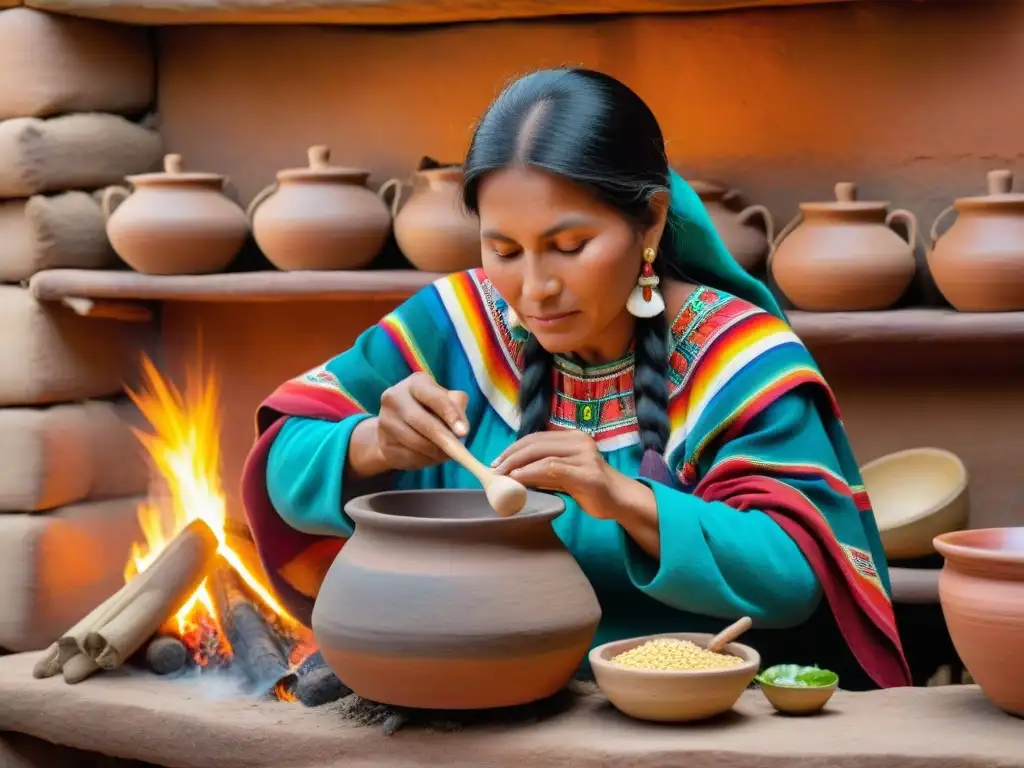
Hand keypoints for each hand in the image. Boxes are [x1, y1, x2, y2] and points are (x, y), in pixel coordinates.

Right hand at [353, 372, 469, 472]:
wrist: (397, 430)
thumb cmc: (429, 411)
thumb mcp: (447, 403)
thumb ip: (457, 408)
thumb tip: (462, 428)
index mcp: (416, 383)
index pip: (434, 397)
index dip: (450, 414)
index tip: (463, 432)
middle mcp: (395, 396)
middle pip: (422, 421)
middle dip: (443, 438)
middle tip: (458, 450)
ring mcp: (385, 419)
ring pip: (415, 442)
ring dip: (435, 452)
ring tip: (446, 453)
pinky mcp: (383, 441)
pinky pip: (408, 455)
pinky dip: (424, 459)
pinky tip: (428, 455)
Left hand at [491, 430, 626, 519]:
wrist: (618, 500)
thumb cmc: (589, 487)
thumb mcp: (563, 473)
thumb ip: (543, 468)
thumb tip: (512, 471)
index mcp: (572, 437)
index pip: (536, 438)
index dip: (513, 448)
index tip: (497, 461)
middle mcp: (579, 442)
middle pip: (536, 444)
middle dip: (511, 456)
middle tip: (495, 470)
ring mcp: (585, 456)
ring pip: (543, 455)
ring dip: (518, 465)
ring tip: (502, 476)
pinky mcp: (587, 474)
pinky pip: (553, 469)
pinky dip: (532, 473)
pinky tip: (518, 479)